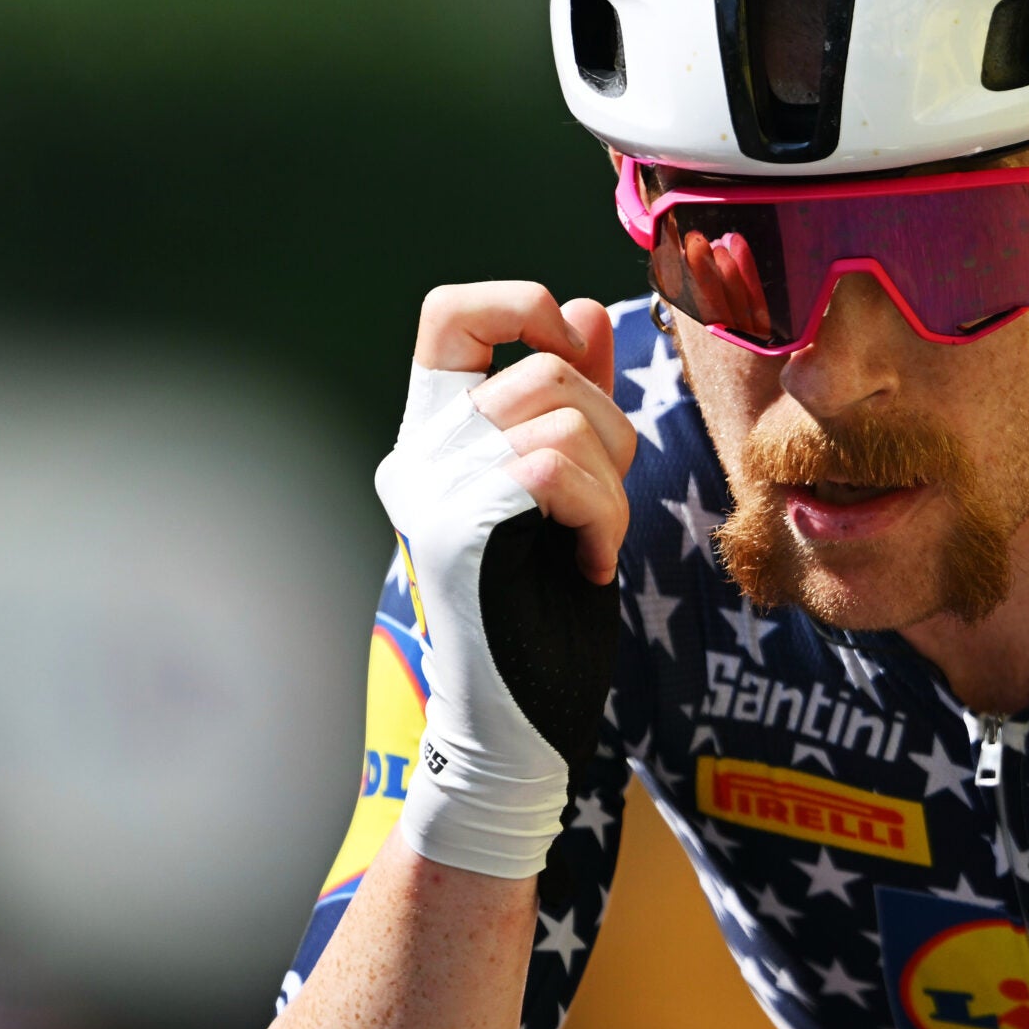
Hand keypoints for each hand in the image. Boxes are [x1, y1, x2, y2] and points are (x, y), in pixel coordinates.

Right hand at [373, 283, 632, 880]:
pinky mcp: (458, 531)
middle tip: (600, 501)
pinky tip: (587, 566)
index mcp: (434, 436)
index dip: (516, 304)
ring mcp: (430, 491)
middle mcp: (417, 455)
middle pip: (540, 369)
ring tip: (589, 543)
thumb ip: (575, 399)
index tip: (567, 347)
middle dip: (608, 428)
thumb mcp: (570, 485)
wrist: (515, 723)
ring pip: (562, 421)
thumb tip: (583, 311)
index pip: (448, 313)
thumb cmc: (544, 611)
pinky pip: (559, 472)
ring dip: (610, 486)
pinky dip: (601, 519)